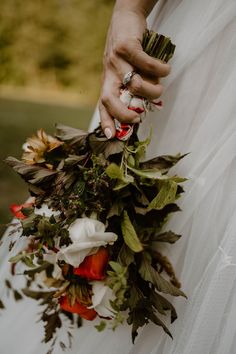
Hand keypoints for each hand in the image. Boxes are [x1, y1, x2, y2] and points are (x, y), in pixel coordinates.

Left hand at [99, 9, 170, 138]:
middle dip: (124, 113)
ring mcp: (116, 60)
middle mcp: (109, 73)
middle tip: (138, 117)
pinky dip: (160, 69)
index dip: (106, 121)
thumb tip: (145, 108)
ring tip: (160, 88)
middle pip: (110, 99)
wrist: (126, 19)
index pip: (103, 105)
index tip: (112, 136)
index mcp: (108, 82)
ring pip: (135, 83)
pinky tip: (166, 69)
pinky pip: (146, 63)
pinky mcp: (126, 46)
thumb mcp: (126, 71)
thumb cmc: (129, 52)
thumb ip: (133, 89)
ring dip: (152, 90)